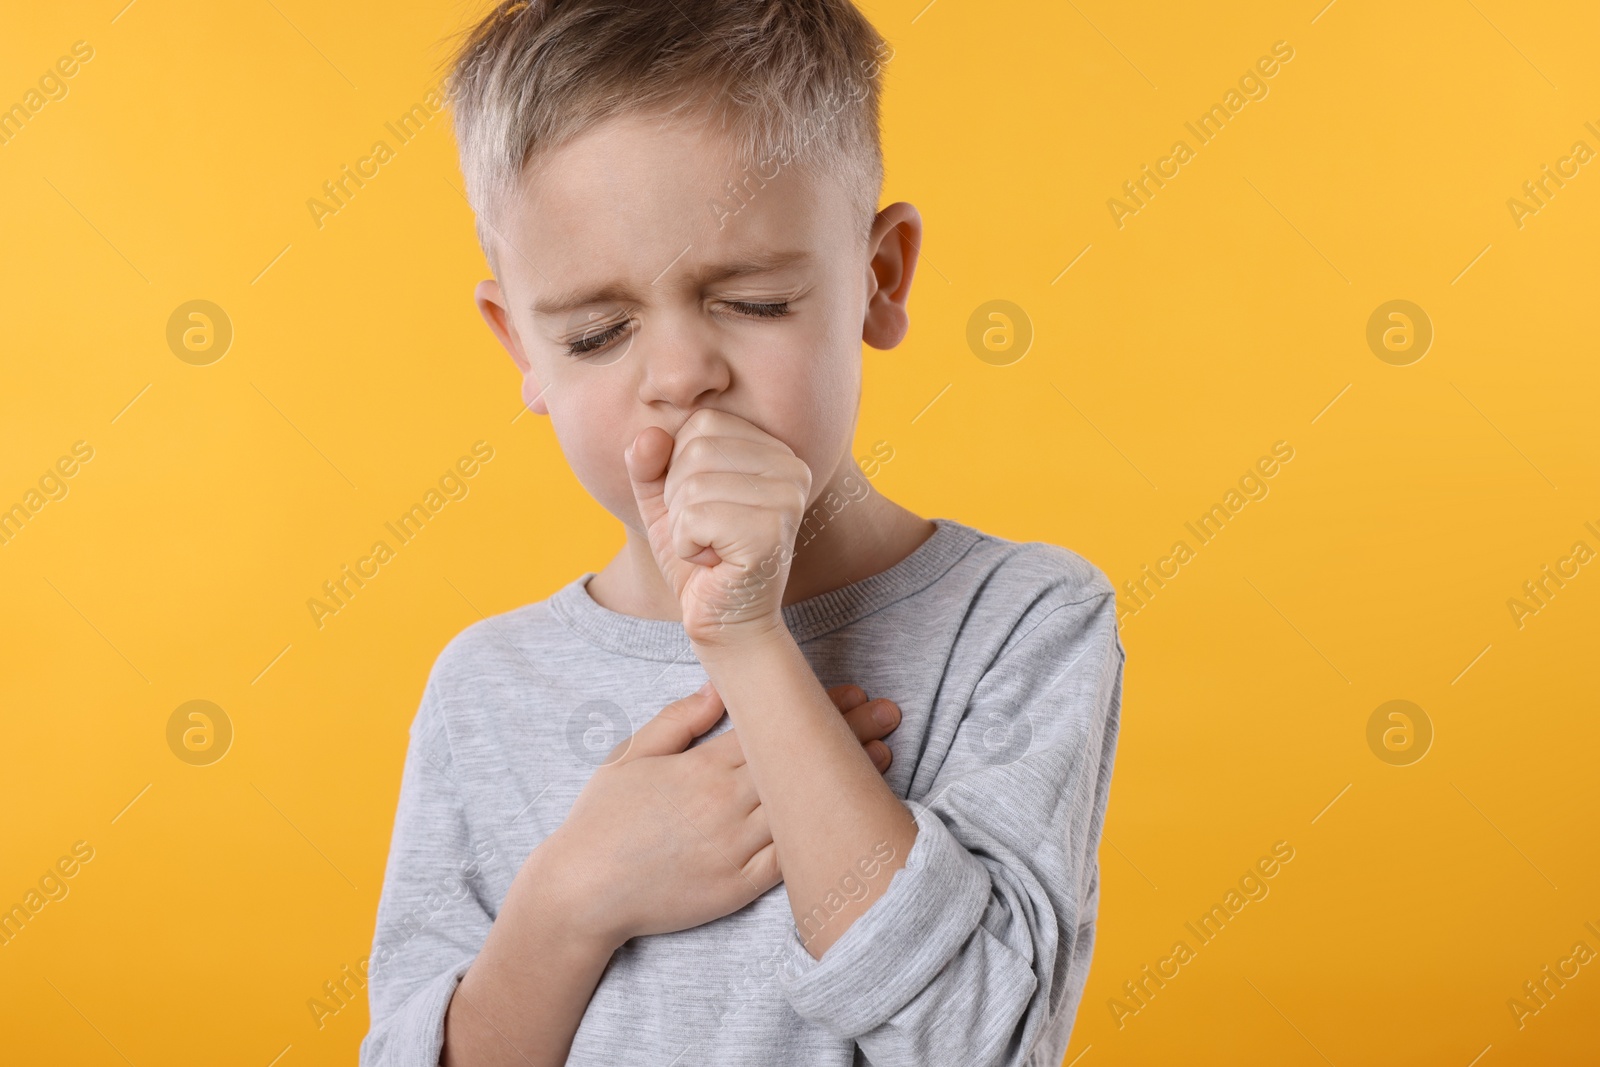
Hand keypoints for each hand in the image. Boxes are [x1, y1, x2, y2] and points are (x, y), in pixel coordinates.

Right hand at [540, 681, 899, 947]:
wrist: (582, 893)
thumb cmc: (602, 821)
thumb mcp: (632, 755)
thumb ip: (678, 720)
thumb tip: (718, 687)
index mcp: (702, 766)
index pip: (773, 727)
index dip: (817, 707)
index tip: (852, 691)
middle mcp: (725, 803)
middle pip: (798, 760)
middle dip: (846, 732)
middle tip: (888, 711)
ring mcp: (735, 847)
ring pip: (804, 807)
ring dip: (846, 781)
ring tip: (885, 756)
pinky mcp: (739, 887)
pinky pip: (792, 860)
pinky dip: (823, 837)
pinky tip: (850, 818)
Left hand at [624, 408, 811, 644]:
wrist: (724, 619)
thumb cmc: (700, 555)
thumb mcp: (664, 500)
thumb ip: (649, 462)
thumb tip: (649, 435)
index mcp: (775, 450)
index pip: (703, 423)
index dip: (680, 467)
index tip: (704, 505)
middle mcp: (791, 467)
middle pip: (696, 449)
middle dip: (679, 497)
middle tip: (706, 532)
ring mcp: (786, 498)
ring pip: (691, 485)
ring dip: (682, 526)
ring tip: (710, 547)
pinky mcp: (770, 532)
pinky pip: (694, 518)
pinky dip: (687, 546)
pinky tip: (713, 563)